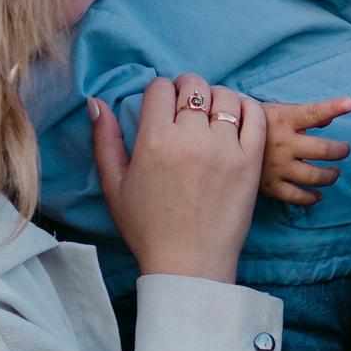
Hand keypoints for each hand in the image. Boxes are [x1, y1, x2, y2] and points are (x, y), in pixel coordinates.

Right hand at [90, 75, 264, 283]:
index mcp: (153, 141)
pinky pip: (255, 116)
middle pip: (193, 86)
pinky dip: (247, 108)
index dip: (159, 91)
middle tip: (187, 105)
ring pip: (225, 96)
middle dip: (187, 89)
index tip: (162, 105)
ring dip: (216, 98)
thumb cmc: (147, 228)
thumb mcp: (113, 185)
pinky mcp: (250, 162)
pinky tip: (237, 118)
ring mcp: (224, 149)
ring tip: (212, 114)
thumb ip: (104, 140)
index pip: (160, 87)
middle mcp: (190, 139)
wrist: (188, 264)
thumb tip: (95, 102)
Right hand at [259, 97, 350, 206]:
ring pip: (314, 177)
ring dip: (331, 176)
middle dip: (341, 150)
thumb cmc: (252, 123)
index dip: (333, 108)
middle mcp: (282, 144)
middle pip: (323, 150)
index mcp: (284, 120)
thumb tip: (329, 120)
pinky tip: (317, 194)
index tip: (350, 103)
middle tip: (345, 150)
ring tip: (334, 172)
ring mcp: (277, 167)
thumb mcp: (274, 111)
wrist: (220, 143)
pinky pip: (296, 197)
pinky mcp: (270, 186)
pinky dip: (311, 198)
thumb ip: (302, 113)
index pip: (313, 113)